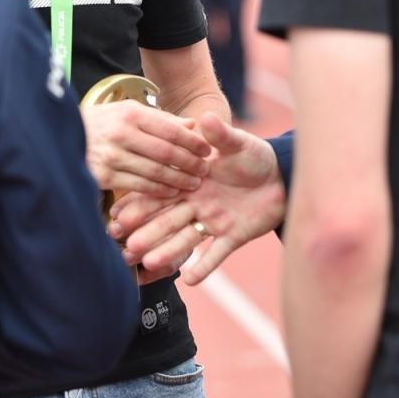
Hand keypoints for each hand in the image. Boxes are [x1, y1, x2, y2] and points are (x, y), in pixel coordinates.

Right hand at [81, 101, 211, 197]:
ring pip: (155, 172)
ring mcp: (112, 157)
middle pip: (166, 152)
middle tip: (205, 170)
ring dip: (178, 180)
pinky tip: (171, 192)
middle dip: (190, 163)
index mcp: (130, 114)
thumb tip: (193, 124)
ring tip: (193, 184)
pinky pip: (139, 187)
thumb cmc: (102, 123)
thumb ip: (160, 119)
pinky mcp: (103, 177)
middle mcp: (121, 134)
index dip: (193, 142)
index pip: (171, 129)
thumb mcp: (127, 111)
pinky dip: (159, 191)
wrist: (59, 136)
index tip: (208, 150)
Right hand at [109, 113, 284, 284]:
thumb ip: (220, 135)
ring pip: (185, 239)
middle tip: (124, 245)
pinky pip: (216, 254)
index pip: (160, 193)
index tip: (116, 214)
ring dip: (167, 251)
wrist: (282, 176)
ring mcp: (213, 222)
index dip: (138, 204)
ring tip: (148, 263)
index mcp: (192, 183)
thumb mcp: (237, 144)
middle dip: (146, 232)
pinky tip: (189, 280)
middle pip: (166, 221)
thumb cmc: (254, 157)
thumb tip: (204, 117)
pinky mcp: (233, 236)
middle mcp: (197, 205)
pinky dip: (204, 267)